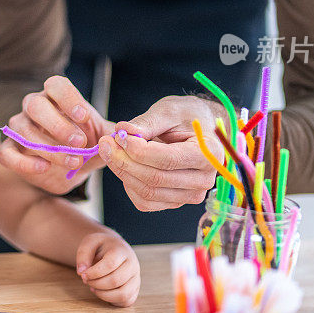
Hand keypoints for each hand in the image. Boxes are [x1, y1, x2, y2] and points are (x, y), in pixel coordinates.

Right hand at [0, 76, 113, 194]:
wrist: (72, 166)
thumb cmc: (87, 143)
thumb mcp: (103, 137)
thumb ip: (113, 134)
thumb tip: (124, 133)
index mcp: (55, 95)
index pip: (55, 85)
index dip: (68, 98)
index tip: (84, 116)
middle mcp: (33, 106)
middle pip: (35, 104)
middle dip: (58, 124)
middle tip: (80, 143)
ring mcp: (19, 127)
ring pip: (24, 130)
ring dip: (49, 147)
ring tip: (74, 162)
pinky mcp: (10, 150)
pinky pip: (7, 153)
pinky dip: (24, 162)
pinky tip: (44, 168)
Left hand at [76, 232, 139, 306]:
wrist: (114, 247)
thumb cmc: (101, 246)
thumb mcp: (90, 242)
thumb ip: (83, 254)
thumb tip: (81, 272)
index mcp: (122, 250)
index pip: (110, 264)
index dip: (94, 273)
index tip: (83, 274)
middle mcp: (133, 264)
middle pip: (116, 280)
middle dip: (96, 284)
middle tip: (86, 281)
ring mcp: (136, 278)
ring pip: (123, 294)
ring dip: (104, 295)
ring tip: (93, 288)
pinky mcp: (134, 289)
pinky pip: (126, 301)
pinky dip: (111, 300)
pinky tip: (102, 292)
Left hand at [98, 95, 224, 211]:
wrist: (202, 130)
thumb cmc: (188, 116)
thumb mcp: (170, 110)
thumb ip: (147, 122)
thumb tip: (122, 130)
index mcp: (209, 154)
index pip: (166, 160)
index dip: (137, 150)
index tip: (118, 135)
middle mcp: (203, 180)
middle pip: (154, 179)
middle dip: (123, 160)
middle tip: (104, 143)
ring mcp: (190, 195)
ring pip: (147, 193)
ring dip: (122, 172)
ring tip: (109, 151)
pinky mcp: (176, 202)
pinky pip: (145, 202)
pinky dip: (129, 185)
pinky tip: (124, 166)